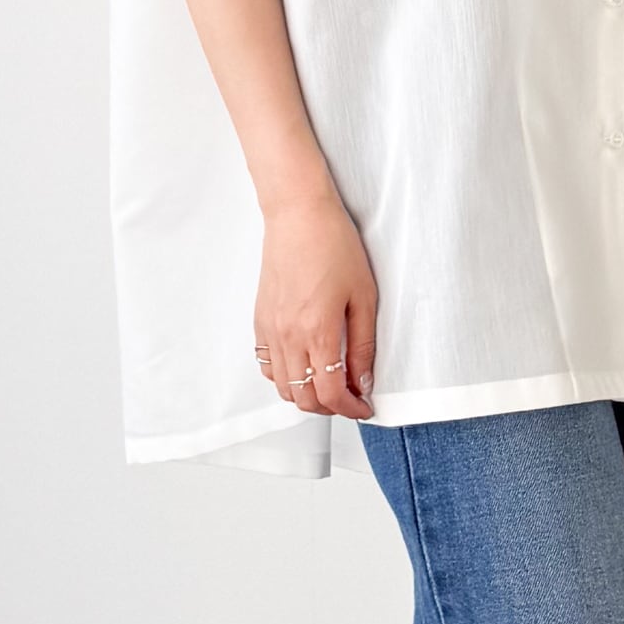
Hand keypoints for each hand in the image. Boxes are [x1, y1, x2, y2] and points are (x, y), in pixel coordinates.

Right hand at [255, 188, 377, 420]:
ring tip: (328, 384)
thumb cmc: (333, 245)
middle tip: (350, 397)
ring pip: (282, 386)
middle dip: (329, 408)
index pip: (329, 394)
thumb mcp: (363, 296)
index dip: (350, 408)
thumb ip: (363, 344)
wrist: (298, 215)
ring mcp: (270, 329)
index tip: (364, 406)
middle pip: (303, 398)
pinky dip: (285, 377)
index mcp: (317, 332)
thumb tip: (363, 381)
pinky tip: (303, 365)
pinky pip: (267, 364)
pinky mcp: (260, 319)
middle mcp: (288, 336)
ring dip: (306, 396)